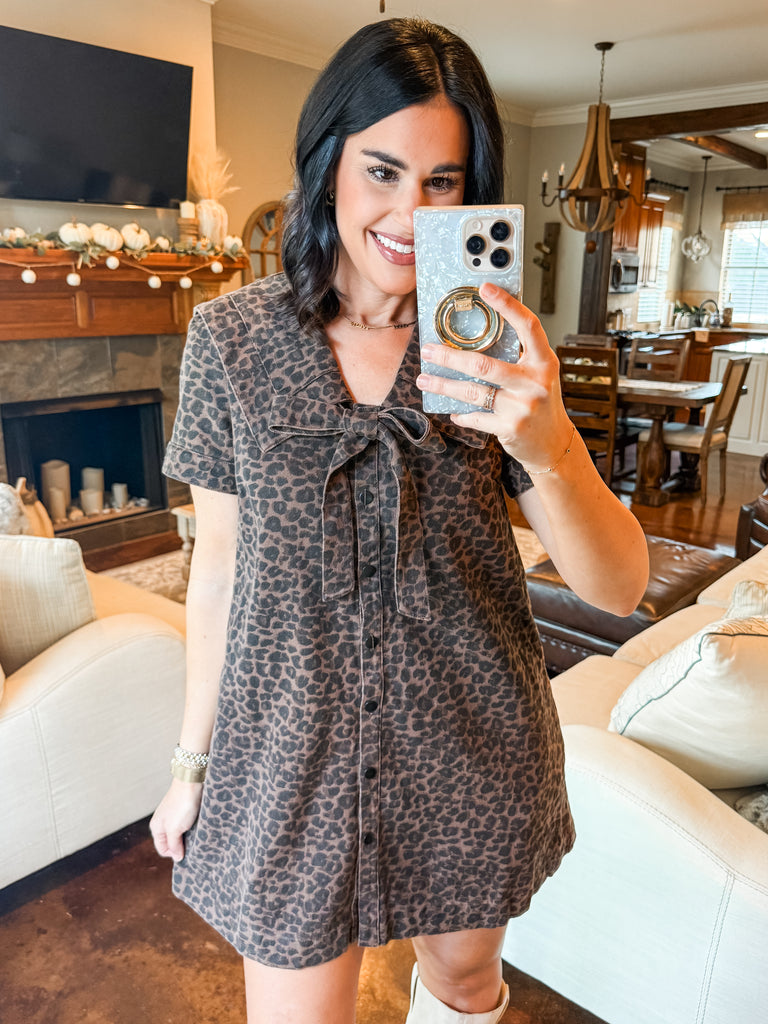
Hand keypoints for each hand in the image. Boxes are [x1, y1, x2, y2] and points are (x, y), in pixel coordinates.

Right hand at [149, 779, 203, 862]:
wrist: (191, 783)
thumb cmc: (181, 805)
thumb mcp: (175, 829)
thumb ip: (174, 845)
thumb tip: (176, 857)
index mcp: (156, 828)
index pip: (163, 849)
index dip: (174, 853)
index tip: (185, 852)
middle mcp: (163, 822)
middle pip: (171, 842)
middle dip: (180, 845)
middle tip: (191, 843)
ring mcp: (172, 816)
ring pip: (179, 833)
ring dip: (187, 837)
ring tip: (194, 834)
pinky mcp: (183, 810)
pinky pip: (185, 825)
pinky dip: (191, 828)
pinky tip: (196, 826)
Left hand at [416, 283, 572, 471]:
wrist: (553, 444)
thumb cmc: (542, 403)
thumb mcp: (539, 375)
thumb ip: (519, 357)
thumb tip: (481, 335)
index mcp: (544, 362)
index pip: (528, 326)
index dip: (507, 305)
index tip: (486, 288)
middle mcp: (534, 383)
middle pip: (484, 364)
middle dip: (449, 357)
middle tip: (428, 351)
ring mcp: (521, 407)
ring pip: (473, 391)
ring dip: (443, 385)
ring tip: (424, 380)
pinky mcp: (509, 428)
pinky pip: (475, 417)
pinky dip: (461, 414)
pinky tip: (452, 410)